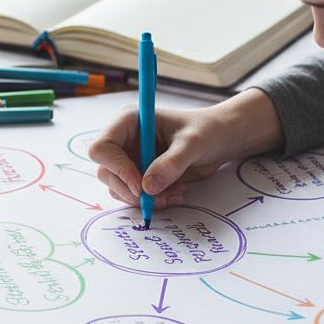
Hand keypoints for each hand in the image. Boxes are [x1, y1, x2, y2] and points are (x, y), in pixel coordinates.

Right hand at [88, 88, 284, 208]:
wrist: (221, 140)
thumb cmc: (207, 130)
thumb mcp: (193, 143)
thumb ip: (171, 163)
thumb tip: (148, 187)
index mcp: (129, 122)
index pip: (102, 148)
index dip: (117, 169)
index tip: (141, 185)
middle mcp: (124, 140)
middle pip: (106, 172)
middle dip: (131, 190)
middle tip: (158, 198)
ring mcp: (131, 159)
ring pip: (118, 188)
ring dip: (143, 199)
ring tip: (174, 193)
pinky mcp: (140, 175)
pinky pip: (134, 196)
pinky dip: (152, 201)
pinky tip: (175, 193)